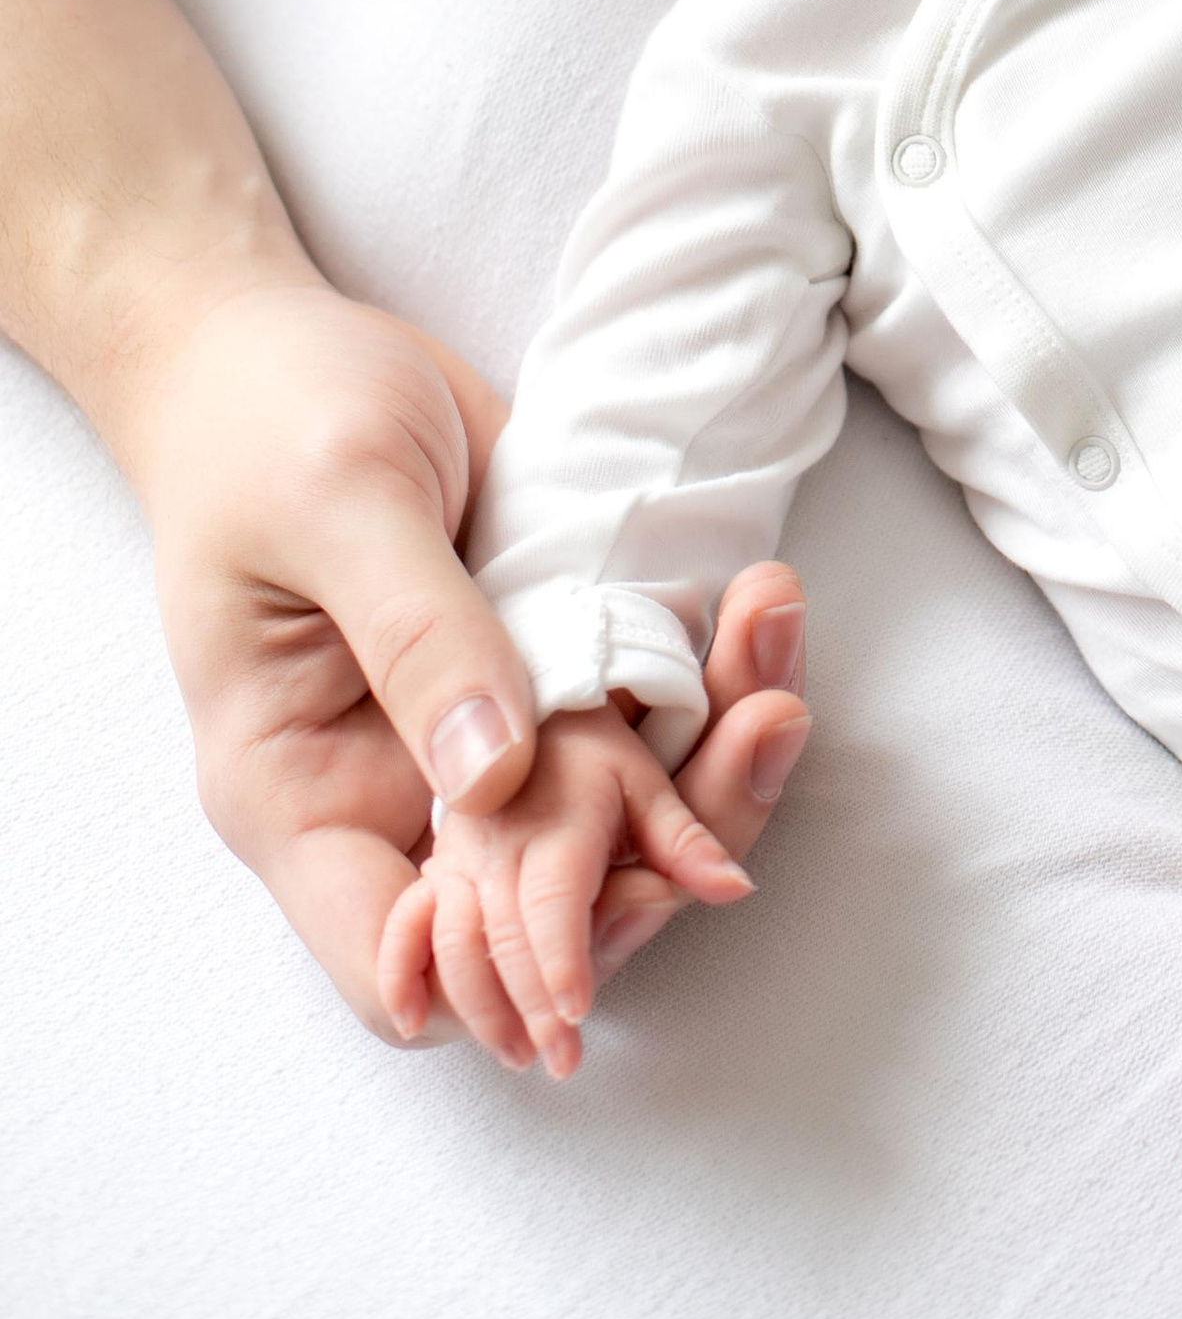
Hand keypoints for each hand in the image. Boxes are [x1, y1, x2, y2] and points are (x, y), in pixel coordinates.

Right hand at [121, 268, 808, 1038]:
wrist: (283, 348)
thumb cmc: (268, 422)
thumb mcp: (336, 504)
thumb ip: (416, 635)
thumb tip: (496, 777)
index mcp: (301, 793)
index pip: (397, 965)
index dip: (502, 970)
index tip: (614, 887)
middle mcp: (394, 795)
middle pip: (540, 915)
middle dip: (666, 852)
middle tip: (764, 731)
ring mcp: (478, 741)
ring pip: (615, 826)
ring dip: (716, 760)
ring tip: (777, 634)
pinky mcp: (543, 671)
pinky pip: (641, 722)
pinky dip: (713, 683)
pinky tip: (764, 603)